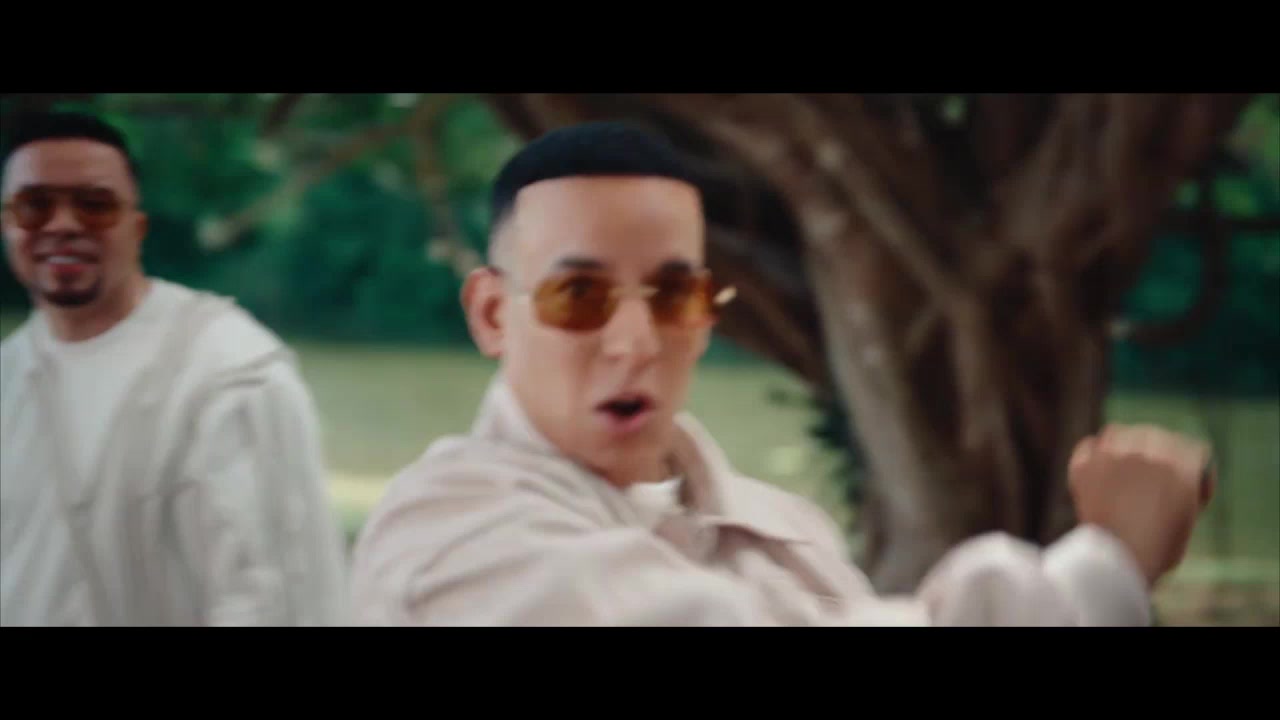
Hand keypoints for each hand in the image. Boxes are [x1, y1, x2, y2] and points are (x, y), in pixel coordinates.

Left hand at [1068, 423, 1214, 587]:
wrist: (1118, 559)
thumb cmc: (1157, 549)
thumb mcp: (1186, 517)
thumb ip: (1182, 488)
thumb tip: (1167, 478)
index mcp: (1183, 464)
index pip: (1192, 449)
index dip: (1192, 469)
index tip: (1186, 488)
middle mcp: (1149, 451)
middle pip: (1156, 435)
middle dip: (1156, 455)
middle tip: (1148, 478)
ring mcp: (1114, 454)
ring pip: (1119, 433)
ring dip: (1122, 447)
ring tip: (1122, 471)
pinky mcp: (1085, 464)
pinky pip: (1088, 447)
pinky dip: (1092, 457)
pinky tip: (1096, 474)